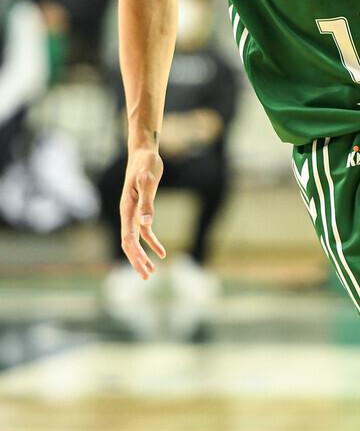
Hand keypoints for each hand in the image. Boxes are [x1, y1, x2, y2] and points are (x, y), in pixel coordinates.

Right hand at [120, 146, 165, 279]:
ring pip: (136, 240)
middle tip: (146, 278)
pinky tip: (161, 254)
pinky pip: (144, 232)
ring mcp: (133, 213)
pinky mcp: (141, 210)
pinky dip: (152, 243)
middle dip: (137, 261)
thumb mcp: (148, 181)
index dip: (135, 254)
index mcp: (127, 208)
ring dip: (142, 256)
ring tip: (151, 273)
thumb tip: (146, 223)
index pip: (128, 237)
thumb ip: (147, 202)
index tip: (144, 267)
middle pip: (129, 243)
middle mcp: (127, 213)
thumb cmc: (146, 164)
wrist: (143, 152)